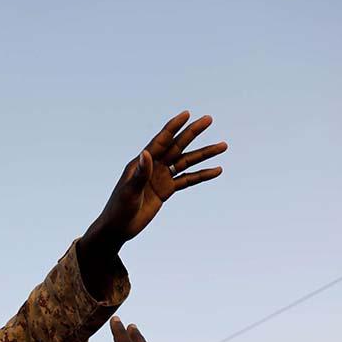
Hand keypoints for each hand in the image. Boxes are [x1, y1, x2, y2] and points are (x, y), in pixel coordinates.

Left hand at [84, 112, 225, 248]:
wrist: (118, 228)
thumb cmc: (118, 209)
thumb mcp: (129, 192)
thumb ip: (140, 174)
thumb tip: (146, 153)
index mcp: (141, 162)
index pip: (161, 141)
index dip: (173, 127)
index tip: (187, 114)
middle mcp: (153, 166)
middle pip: (177, 146)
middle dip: (192, 133)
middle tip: (209, 119)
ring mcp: (161, 177)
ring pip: (186, 162)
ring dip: (204, 154)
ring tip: (223, 145)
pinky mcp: (166, 190)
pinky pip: (187, 180)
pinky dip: (202, 175)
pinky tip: (217, 170)